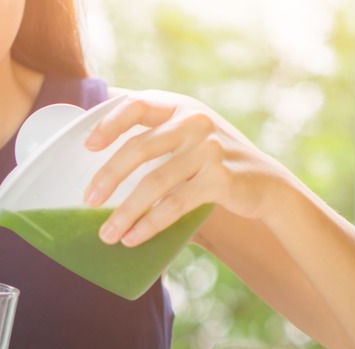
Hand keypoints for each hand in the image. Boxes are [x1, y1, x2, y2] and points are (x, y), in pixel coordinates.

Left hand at [83, 90, 296, 246]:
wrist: (267, 184)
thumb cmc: (213, 164)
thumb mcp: (188, 138)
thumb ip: (154, 139)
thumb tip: (98, 169)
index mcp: (180, 108)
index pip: (136, 104)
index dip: (109, 123)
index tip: (88, 147)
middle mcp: (194, 122)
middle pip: (139, 148)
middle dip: (108, 177)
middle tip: (88, 201)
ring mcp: (209, 149)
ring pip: (154, 182)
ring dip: (125, 212)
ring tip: (108, 234)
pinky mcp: (220, 178)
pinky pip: (175, 204)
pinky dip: (150, 224)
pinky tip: (133, 238)